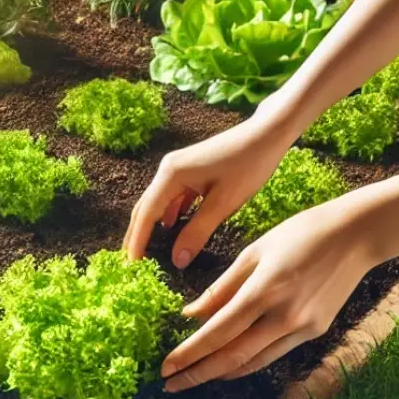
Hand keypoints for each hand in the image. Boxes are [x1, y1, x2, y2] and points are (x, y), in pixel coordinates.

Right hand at [123, 106, 294, 267]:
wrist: (267, 134)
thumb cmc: (248, 166)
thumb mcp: (223, 204)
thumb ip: (197, 233)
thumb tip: (177, 260)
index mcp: (171, 175)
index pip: (146, 214)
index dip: (137, 241)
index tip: (131, 265)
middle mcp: (167, 169)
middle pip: (145, 207)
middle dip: (137, 234)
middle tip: (132, 262)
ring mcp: (177, 167)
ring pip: (157, 201)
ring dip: (151, 224)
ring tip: (147, 248)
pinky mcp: (189, 169)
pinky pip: (171, 195)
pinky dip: (167, 213)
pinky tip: (171, 227)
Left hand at [160, 194, 375, 391]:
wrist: (358, 235)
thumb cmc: (300, 234)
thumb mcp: (253, 253)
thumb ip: (220, 289)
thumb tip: (190, 316)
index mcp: (264, 291)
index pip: (216, 333)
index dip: (188, 354)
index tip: (165, 368)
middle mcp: (284, 317)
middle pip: (232, 357)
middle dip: (198, 374)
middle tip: (171, 385)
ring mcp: (303, 328)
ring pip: (253, 362)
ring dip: (220, 373)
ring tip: (194, 377)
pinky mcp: (316, 332)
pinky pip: (273, 354)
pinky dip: (247, 362)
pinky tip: (228, 364)